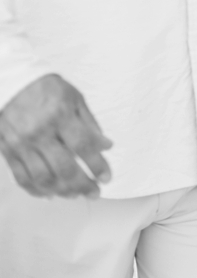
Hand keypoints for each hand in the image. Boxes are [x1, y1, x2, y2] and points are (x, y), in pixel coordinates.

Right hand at [0, 74, 112, 198]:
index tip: (107, 177)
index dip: (97, 165)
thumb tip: (106, 146)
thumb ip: (90, 123)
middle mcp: (40, 133)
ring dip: (62, 191)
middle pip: (64, 168)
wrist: (10, 83)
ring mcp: (22, 144)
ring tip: (76, 194)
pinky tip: (50, 194)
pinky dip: (36, 189)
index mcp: (60, 116)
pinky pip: (22, 177)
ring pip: (43, 177)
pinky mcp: (8, 151)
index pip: (83, 146)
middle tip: (94, 192)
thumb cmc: (45, 88)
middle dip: (82, 184)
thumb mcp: (74, 98)